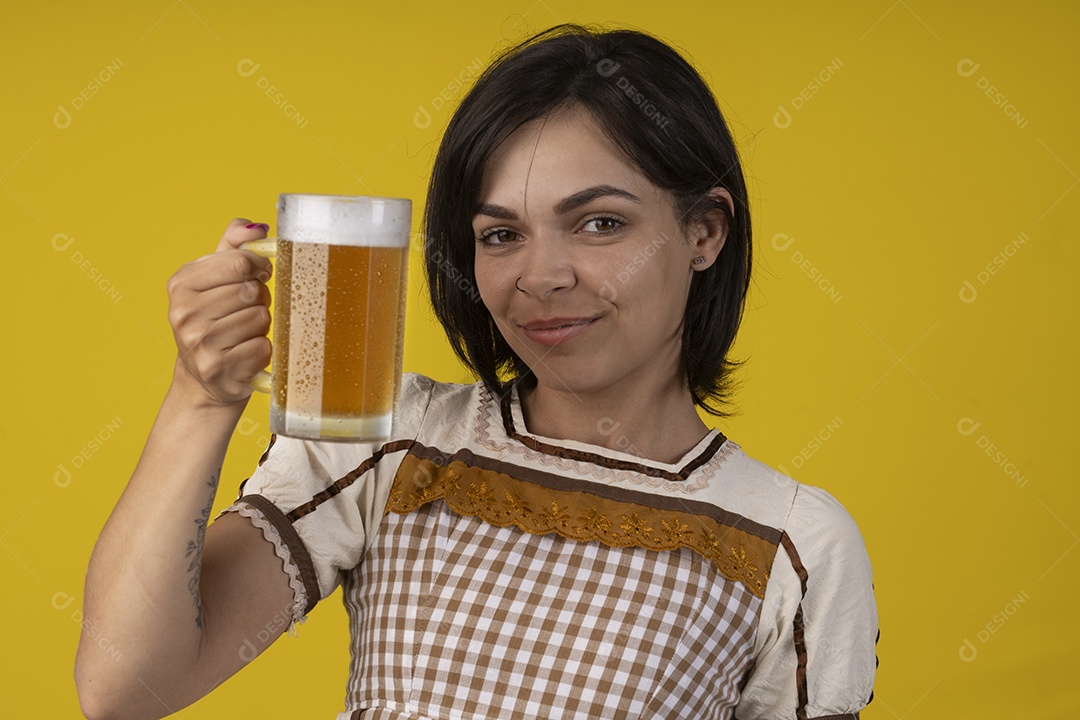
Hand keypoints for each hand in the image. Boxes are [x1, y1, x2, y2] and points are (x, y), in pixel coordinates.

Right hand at [166, 219, 273, 406]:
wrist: (204, 377)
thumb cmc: (215, 318)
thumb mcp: (215, 278)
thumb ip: (234, 246)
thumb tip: (257, 227)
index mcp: (181, 284)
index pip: (239, 262)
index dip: (258, 267)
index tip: (258, 274)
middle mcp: (184, 314)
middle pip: (252, 291)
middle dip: (259, 298)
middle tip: (247, 308)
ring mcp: (200, 344)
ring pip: (260, 318)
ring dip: (261, 325)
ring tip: (244, 331)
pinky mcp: (220, 369)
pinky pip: (263, 347)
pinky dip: (263, 349)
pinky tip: (245, 352)